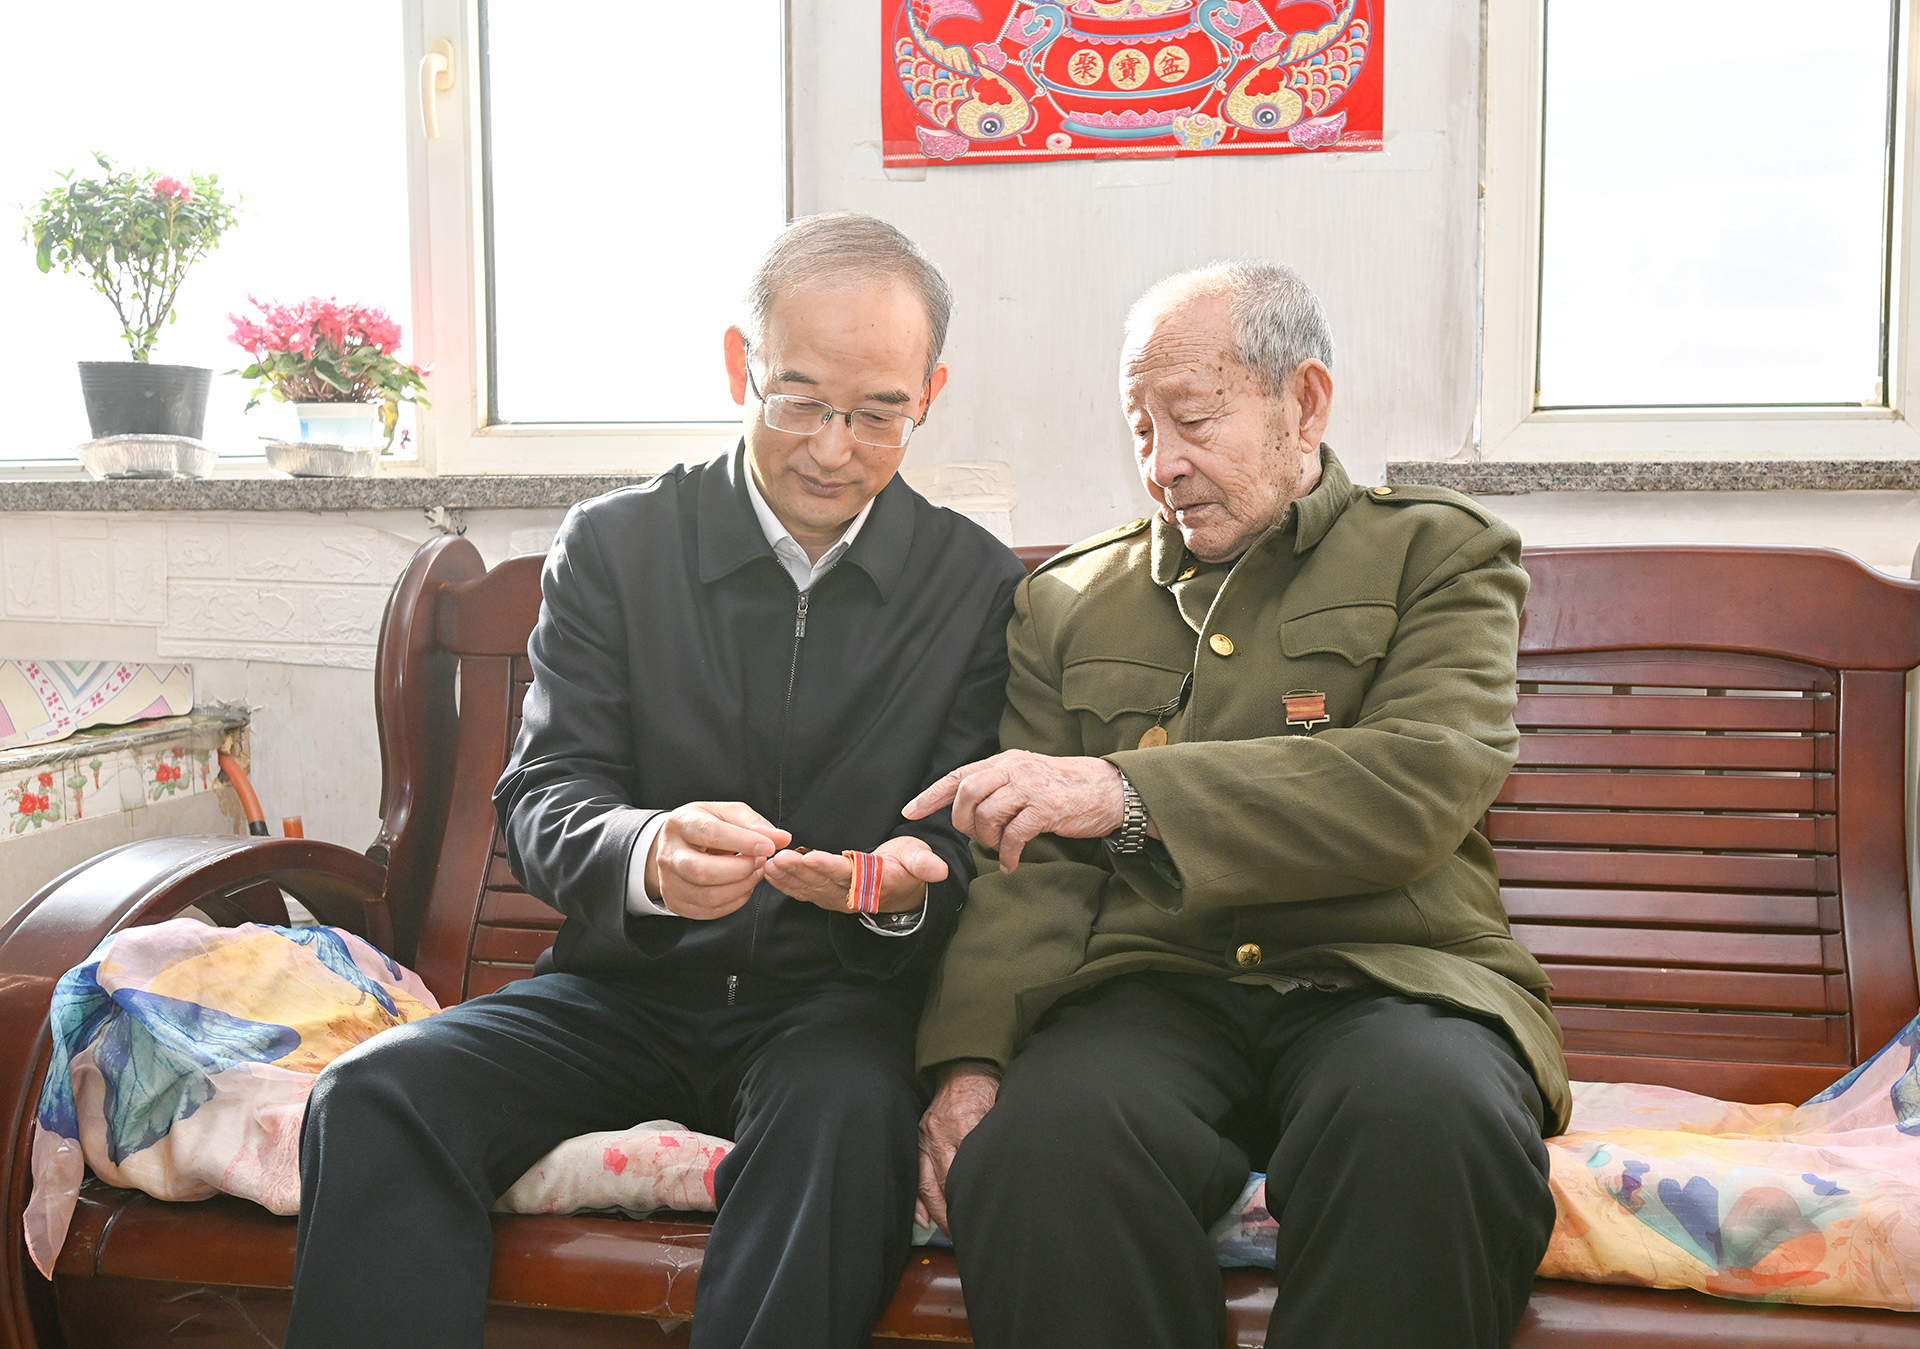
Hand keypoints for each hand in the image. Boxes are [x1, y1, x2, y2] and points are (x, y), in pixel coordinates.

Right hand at [646, 802, 790, 919]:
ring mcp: (669, 882)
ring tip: (755, 872)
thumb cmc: (705, 826)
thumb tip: (782, 839)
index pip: (710, 834)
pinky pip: (710, 911)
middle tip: (761, 861)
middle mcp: (669, 855)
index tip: (769, 847)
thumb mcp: (727, 814)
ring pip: (709, 896)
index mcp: (680, 824)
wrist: (676, 845)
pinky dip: (735, 901)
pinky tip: (743, 886)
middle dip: (741, 870)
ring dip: (742, 887)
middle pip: (704, 872)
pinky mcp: (676, 902)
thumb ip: (755, 824)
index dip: (743, 842)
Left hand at [763, 834, 948, 914]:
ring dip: (788, 877)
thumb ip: (924, 864)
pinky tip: (769, 871)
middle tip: (779, 858)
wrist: (903, 887)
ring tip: (770, 863)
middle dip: (799, 871)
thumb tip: (939, 870)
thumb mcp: (920, 859)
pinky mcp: (825, 897)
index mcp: (874, 885)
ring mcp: (836, 899)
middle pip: (822, 884)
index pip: (848, 875)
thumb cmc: (909, 866)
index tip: (810, 857)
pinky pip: (802, 892)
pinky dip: (785, 883)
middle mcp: (851, 896)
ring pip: (808, 889)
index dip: (828, 867)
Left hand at [902, 749, 1129, 870]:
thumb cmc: (1065, 789)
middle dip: (962, 821)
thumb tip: (967, 809)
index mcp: (1005, 761)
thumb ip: (999, 786)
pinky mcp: (1046, 808)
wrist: (1109, 790)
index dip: (931, 796)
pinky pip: (1013, 835)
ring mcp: (1030, 786)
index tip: (910, 813)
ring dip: (987, 839)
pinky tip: (1010, 863)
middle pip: (967, 792)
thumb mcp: (1027, 777)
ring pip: (987, 814)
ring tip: (999, 849)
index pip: (959, 775)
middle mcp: (1014, 768)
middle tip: (974, 838)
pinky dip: (1007, 854)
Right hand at [916, 1061, 999, 1234]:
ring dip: (937, 1213)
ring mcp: (926, 1136)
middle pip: (946, 1184)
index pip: (968, 1171)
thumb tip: (1011, 1173)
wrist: (963, 1069)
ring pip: (927, 1185)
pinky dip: (918, 1200)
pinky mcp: (919, 1138)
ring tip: (949, 1233)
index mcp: (966, 1124)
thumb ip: (998, 1141)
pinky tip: (923, 1219)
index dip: (974, 1198)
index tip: (985, 1218)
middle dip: (955, 1214)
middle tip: (967, 1235)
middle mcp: (941, 1133)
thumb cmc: (987, 1091)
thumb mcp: (1000, 1112)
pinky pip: (915, 1174)